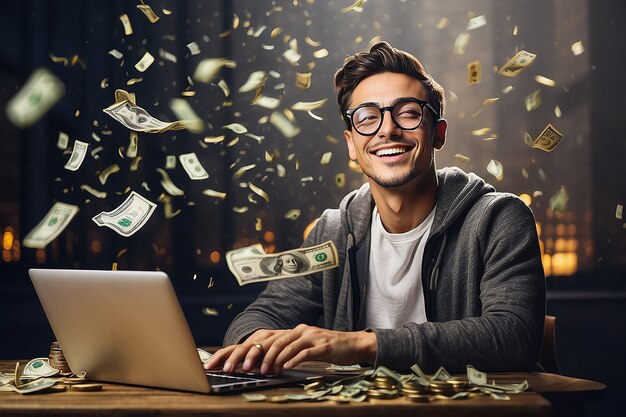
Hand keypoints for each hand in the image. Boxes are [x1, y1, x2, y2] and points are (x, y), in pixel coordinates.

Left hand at [205, 324, 376, 374]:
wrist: (353, 344)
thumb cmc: (327, 350)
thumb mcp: (303, 350)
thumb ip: (285, 353)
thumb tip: (263, 365)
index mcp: (289, 332)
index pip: (259, 338)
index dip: (239, 349)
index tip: (222, 363)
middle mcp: (297, 331)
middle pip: (267, 340)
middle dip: (249, 354)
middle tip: (237, 369)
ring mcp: (309, 336)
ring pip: (283, 345)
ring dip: (271, 359)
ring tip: (263, 371)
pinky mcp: (321, 345)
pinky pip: (303, 352)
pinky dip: (292, 359)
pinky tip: (284, 368)